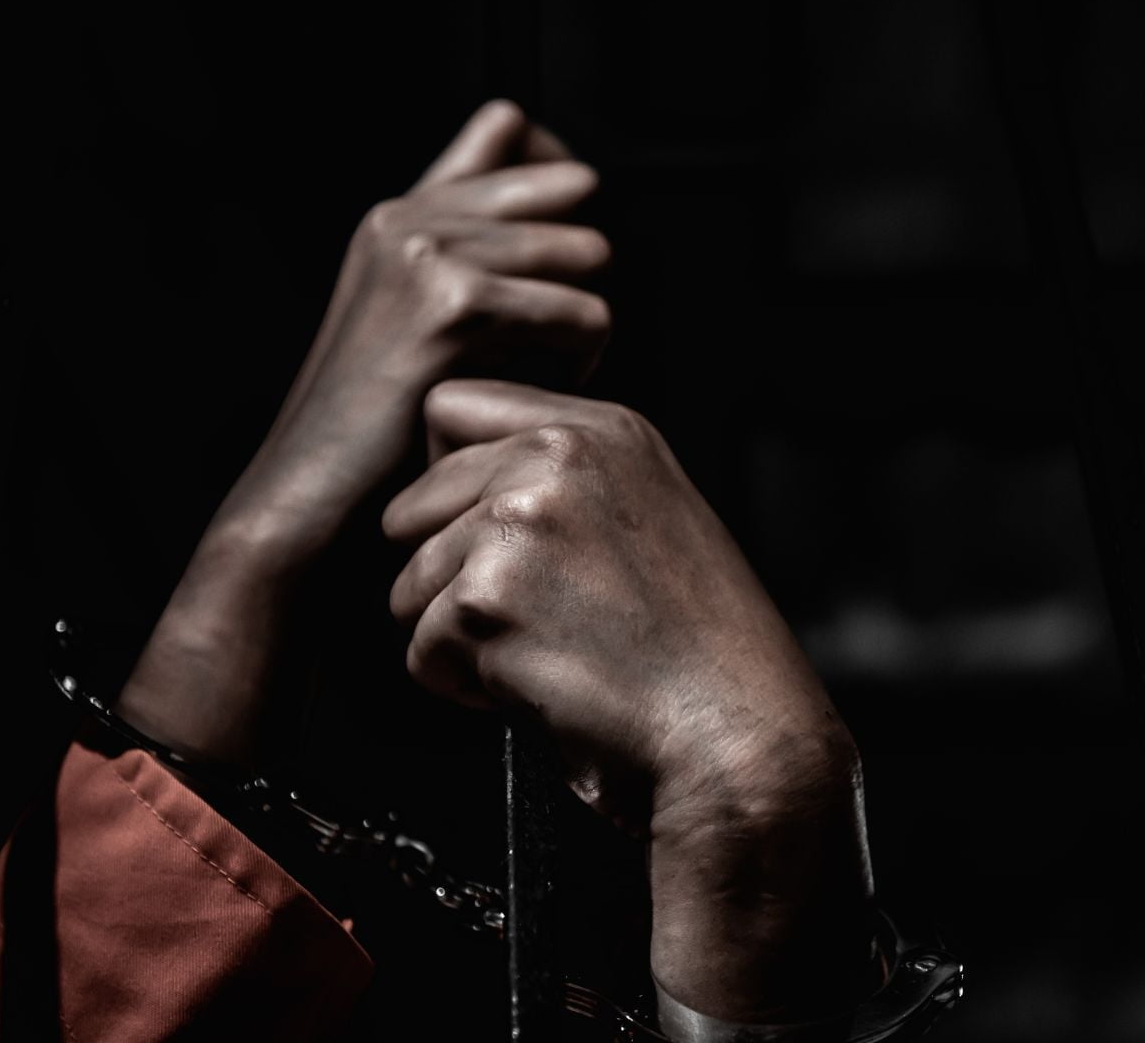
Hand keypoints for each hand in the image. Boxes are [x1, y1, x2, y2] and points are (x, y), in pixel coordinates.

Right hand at [118, 100, 608, 765]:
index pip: (509, 125)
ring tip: (532, 379)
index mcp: (402, 213)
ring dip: (582, 325)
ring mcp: (425, 252)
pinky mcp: (453, 303)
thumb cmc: (379, 434)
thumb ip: (470, 240)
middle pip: (573, 196)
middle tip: (544, 348)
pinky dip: (576, 368)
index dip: (559, 180)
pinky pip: (583, 314)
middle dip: (578, 275)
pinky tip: (526, 403)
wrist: (311, 505)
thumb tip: (548, 156)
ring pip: (589, 255)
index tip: (558, 258)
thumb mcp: (418, 322)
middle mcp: (409, 215)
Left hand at [384, 380, 873, 1021]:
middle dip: (445, 573)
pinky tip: (540, 687)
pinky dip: (464, 688)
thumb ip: (570, 482)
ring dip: (457, 637)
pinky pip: (419, 651)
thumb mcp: (656, 516)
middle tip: (525, 620)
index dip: (449, 485)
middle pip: (412, 503)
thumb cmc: (705, 653)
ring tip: (547, 656)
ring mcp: (519, 522)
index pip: (452, 410)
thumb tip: (471, 493)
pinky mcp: (486, 600)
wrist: (737, 735)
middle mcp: (558, 456)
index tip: (489, 539)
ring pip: (408, 583)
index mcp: (605, 430)